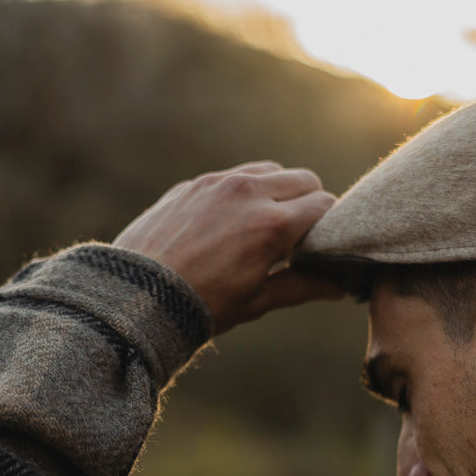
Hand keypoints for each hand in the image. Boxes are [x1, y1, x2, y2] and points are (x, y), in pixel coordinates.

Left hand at [113, 162, 340, 333]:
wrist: (135, 297)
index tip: (320, 245)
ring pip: (270, 170)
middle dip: (309, 203)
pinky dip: (243, 192)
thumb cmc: (200, 305)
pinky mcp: (193, 183)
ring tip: (264, 225)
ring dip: (278, 191)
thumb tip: (341, 286)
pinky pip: (233, 176)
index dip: (329, 226)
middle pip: (304, 179)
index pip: (325, 205)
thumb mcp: (257, 301)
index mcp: (272, 224)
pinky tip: (229, 223)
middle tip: (297, 235)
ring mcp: (218, 182)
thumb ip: (303, 286)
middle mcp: (249, 192)